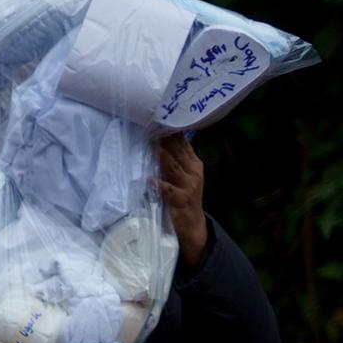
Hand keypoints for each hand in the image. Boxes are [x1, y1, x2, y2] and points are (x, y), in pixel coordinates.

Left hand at [155, 135, 208, 268]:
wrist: (192, 227)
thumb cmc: (182, 198)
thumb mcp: (182, 176)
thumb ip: (173, 160)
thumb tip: (158, 139)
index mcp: (193, 163)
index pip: (181, 142)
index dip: (170, 129)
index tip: (157, 116)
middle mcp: (192, 172)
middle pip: (177, 151)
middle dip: (164, 138)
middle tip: (150, 123)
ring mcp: (187, 186)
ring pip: (173, 167)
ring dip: (161, 156)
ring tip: (150, 144)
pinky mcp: (180, 201)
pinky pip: (168, 191)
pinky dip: (159, 185)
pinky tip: (149, 180)